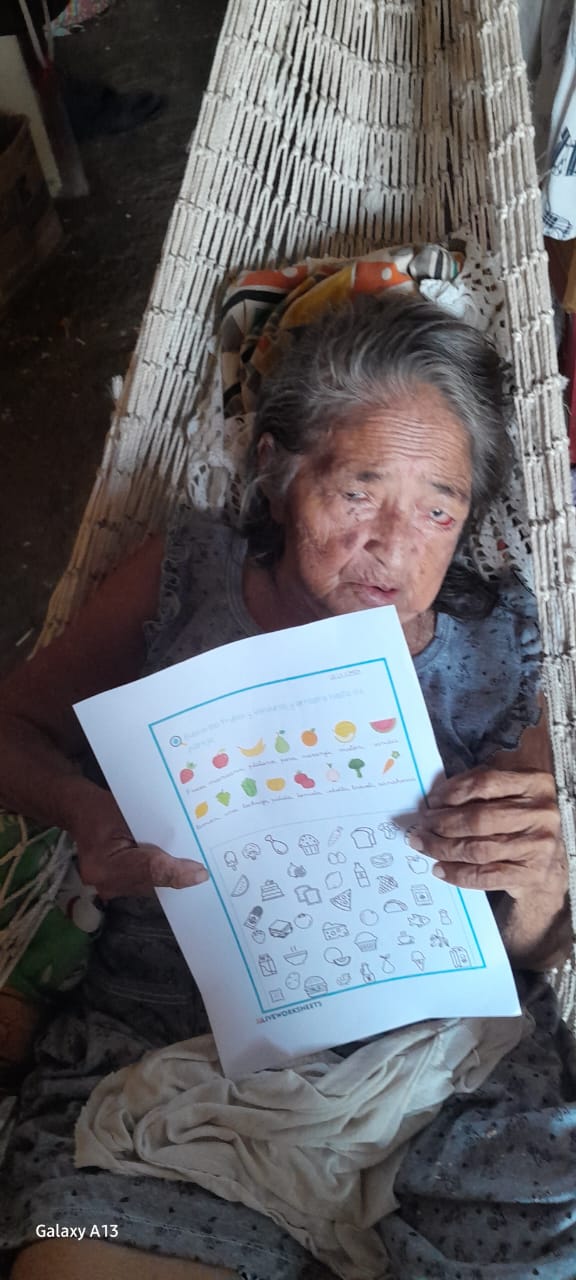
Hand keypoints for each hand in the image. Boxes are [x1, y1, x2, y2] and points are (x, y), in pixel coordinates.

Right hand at [65, 782, 208, 899]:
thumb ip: (156, 830)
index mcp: (102, 864)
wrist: (80, 811)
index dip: (176, 871)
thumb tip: (186, 846)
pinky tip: (180, 868)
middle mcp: (104, 883)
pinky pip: (146, 883)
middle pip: (152, 882)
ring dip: (172, 876)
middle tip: (205, 869)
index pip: (148, 870)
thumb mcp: (130, 811)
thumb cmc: (103, 806)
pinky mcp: (117, 887)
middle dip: (178, 875)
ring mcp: (109, 888)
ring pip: (152, 886)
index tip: (201, 873)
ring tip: (196, 868)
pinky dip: (161, 875)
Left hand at [408, 767, 567, 903]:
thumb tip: (434, 801)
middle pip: (478, 818)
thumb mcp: (509, 795)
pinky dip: (457, 874)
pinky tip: (440, 869)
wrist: (550, 860)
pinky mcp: (531, 874)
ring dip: (443, 848)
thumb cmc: (520, 821)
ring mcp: (539, 846)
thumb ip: (480, 791)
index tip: (430, 802)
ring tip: (423, 845)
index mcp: (535, 784)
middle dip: (441, 824)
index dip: (451, 792)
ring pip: (478, 849)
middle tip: (420, 828)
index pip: (483, 783)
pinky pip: (486, 876)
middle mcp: (541, 813)